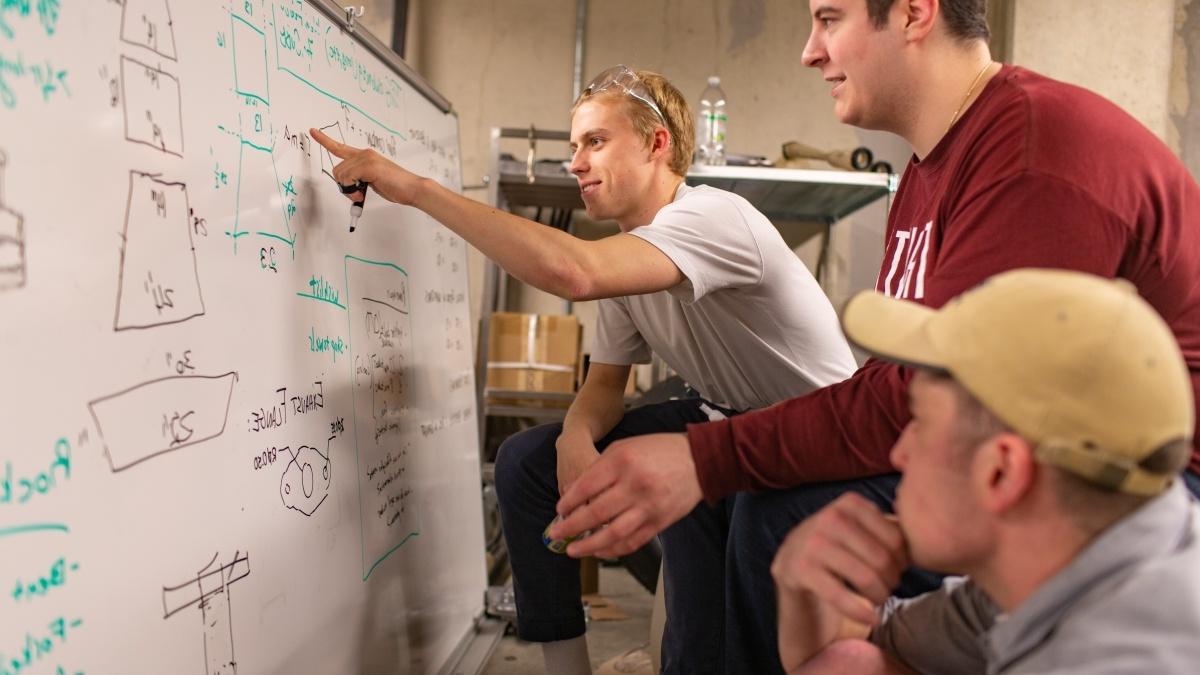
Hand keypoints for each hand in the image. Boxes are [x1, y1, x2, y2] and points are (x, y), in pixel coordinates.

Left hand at [308, 128, 424, 205]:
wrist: (412, 188)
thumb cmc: (395, 186)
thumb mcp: (372, 181)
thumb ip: (358, 179)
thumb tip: (347, 187)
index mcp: (365, 156)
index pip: (341, 147)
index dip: (325, 140)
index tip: (313, 132)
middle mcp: (364, 154)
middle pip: (337, 169)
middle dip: (344, 185)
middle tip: (357, 193)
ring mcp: (366, 158)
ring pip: (341, 174)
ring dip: (348, 189)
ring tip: (362, 193)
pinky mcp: (368, 165)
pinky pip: (348, 178)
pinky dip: (352, 190)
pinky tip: (363, 193)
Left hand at [549, 433, 701, 557]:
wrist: (699, 461)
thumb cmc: (658, 451)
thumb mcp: (625, 447)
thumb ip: (600, 468)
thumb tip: (575, 494)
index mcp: (623, 461)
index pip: (587, 486)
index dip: (569, 502)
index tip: (560, 510)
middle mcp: (635, 484)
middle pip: (596, 513)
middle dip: (572, 526)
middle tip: (557, 533)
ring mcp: (649, 506)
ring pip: (614, 533)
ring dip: (589, 546)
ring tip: (573, 551)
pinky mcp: (660, 522)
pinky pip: (633, 542)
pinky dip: (614, 550)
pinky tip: (600, 552)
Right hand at [770, 493, 908, 626]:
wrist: (792, 563)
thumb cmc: (838, 547)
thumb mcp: (860, 527)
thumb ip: (888, 526)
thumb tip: (927, 538)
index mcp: (850, 503)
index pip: (896, 539)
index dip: (903, 561)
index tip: (898, 569)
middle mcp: (830, 517)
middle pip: (882, 559)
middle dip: (892, 580)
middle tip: (888, 587)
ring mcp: (813, 542)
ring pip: (866, 577)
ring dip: (880, 596)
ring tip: (879, 599)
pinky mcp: (801, 569)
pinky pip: (841, 596)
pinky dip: (861, 612)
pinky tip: (871, 618)